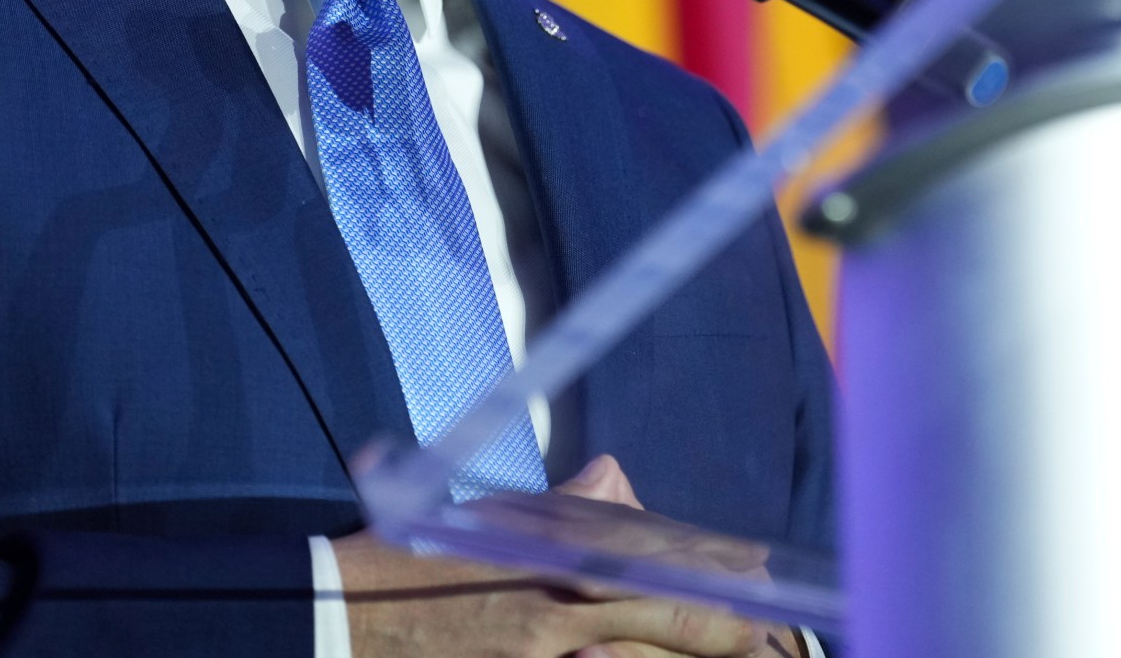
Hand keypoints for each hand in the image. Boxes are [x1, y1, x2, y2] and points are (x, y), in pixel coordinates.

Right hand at [334, 457, 768, 657]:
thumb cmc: (414, 565)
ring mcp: (544, 634)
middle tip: (779, 622)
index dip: (711, 563)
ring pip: (650, 641)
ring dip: (698, 645)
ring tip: (754, 645)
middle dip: (729, 614)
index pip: (654, 546)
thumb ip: (562, 507)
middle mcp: (557, 580)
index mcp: (551, 535)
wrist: (340, 612)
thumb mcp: (489, 521)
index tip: (758, 570)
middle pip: (669, 597)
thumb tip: (617, 479)